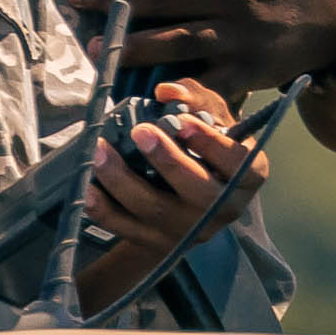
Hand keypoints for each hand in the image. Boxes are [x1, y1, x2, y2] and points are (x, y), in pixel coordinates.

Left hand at [81, 77, 269, 255]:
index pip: (239, 164)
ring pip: (156, 211)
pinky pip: (126, 229)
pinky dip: (104, 210)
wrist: (191, 194)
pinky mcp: (158, 242)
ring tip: (100, 150)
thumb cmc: (205, 145)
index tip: (184, 123)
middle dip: (167, 162)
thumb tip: (167, 92)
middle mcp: (225, 209)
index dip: (212, 145)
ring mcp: (190, 231)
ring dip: (124, 181)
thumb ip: (194, 97)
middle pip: (198, 194)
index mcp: (248, 177)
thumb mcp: (212, 115)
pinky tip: (87, 187)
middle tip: (141, 131)